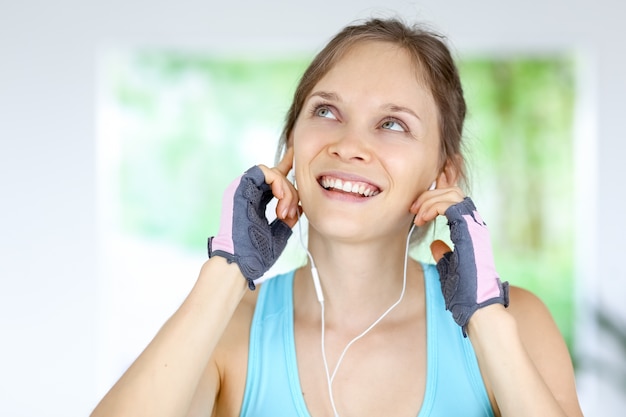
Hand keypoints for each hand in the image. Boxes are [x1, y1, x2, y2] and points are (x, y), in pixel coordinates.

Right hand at [208, 148, 299, 289]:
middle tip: (290, 215)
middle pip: (278, 177)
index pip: (272, 178)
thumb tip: (301, 206)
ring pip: (273, 172)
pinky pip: (265, 171)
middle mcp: (246, 192)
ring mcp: (242, 188)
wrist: (241, 262)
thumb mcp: (278, 232)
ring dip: (286, 191)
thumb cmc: (257, 253)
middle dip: (291, 194)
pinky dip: (278, 183)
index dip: (286, 164)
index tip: (296, 152)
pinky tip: (281, 199)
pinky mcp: (240, 186)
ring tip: (284, 212)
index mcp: (253, 201)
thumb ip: (287, 216)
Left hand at [429, 198, 508, 335]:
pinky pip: (450, 205)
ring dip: (429, 201)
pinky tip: (423, 219)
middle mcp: (475, 224)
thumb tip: (435, 244)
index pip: (454, 200)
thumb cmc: (465, 291)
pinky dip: (433, 207)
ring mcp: (474, 226)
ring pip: (452, 193)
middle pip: (452, 191)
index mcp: (471, 230)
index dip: (434, 200)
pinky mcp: (470, 230)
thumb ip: (444, 253)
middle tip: (413, 210)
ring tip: (417, 216)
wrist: (477, 304)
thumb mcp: (450, 267)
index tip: (416, 212)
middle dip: (429, 196)